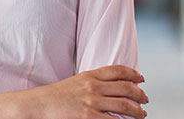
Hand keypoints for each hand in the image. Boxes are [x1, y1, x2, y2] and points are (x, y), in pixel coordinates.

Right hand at [27, 65, 147, 118]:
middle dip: (140, 95)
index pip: (118, 70)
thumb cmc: (55, 96)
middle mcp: (93, 87)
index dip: (133, 74)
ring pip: (124, 106)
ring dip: (137, 111)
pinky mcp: (88, 117)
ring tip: (142, 114)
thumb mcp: (75, 82)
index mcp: (89, 75)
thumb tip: (110, 87)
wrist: (38, 105)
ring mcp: (92, 103)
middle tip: (145, 100)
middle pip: (126, 88)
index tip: (141, 79)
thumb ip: (92, 82)